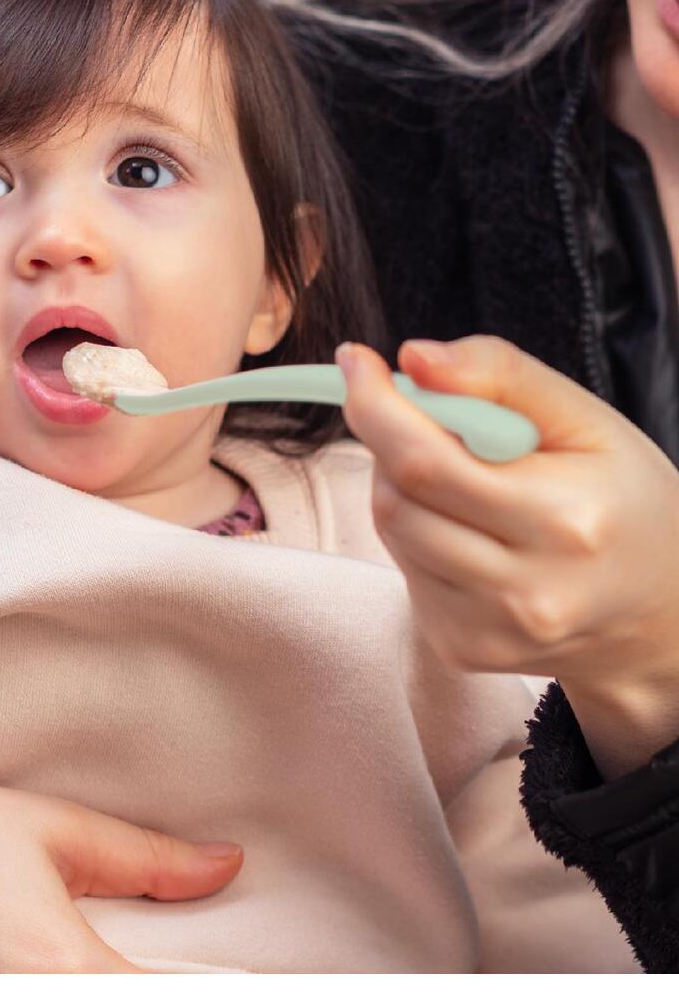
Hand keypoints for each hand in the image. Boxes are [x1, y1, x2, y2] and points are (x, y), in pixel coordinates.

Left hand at [335, 335, 678, 777]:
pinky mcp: (462, 648)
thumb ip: (502, 375)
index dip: (374, 406)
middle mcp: (523, 590)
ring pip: (391, 531)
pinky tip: (467, 526)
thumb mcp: (587, 421)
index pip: (425, 461)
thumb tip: (414, 358)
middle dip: (388, 439)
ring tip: (460, 474)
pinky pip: (404, 569)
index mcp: (563, 522)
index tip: (358, 360)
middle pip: (396, 498)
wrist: (658, 611)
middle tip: (424, 413)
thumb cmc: (624, 501)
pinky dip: (417, 531)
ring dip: (401, 486)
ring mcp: (488, 630)